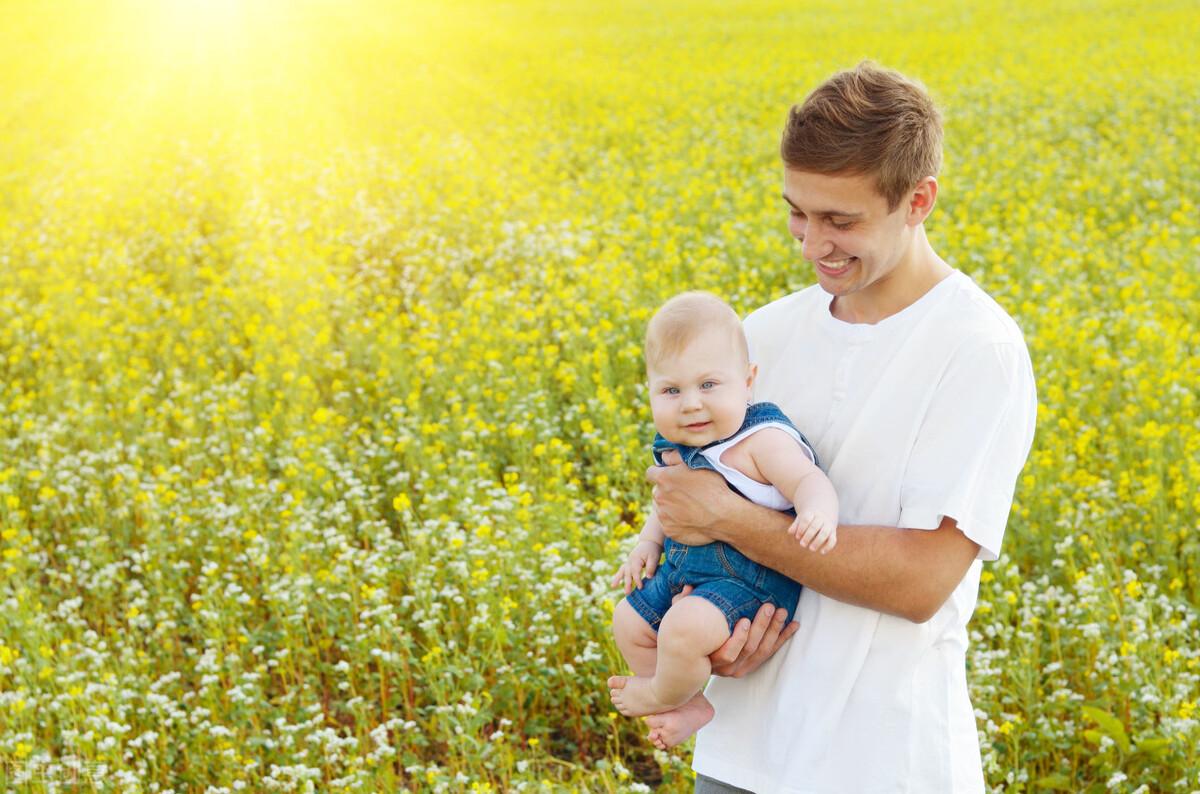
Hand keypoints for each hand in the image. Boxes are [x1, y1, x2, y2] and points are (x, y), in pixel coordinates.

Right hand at [611, 540, 663, 594]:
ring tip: (613, 587)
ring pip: (622, 571)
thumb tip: (648, 577)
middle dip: (627, 583)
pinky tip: (614, 584)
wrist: (650, 542)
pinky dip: (618, 576)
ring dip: (618, 579)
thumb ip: (651, 567)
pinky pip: (622, 570)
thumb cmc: (653, 550)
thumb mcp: (654, 557)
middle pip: (627, 572)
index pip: (635, 571)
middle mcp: (630, 560)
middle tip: (627, 593)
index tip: (640, 588)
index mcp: (636, 558)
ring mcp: (628, 561)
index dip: (637, 580)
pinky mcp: (629, 563)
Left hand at [646, 462, 732, 545]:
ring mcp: (663, 515)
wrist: (724, 516)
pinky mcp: (669, 531)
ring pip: (661, 508)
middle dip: (667, 490)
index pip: (651, 473)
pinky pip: (668, 523)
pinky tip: (689, 519)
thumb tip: (663, 456)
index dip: (660, 473)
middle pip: (657, 491)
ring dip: (670, 506)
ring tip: (689, 507)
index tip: (670, 477)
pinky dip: (675, 521)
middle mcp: (659, 497)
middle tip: (685, 493)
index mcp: (663, 479)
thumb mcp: (697, 464)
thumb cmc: (713, 487)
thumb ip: (675, 457)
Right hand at [672, 587, 797, 676]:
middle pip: (749, 649)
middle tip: (769, 606)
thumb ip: (682, 606)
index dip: (737, 638)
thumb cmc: (685, 638)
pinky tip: (793, 625)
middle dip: (762, 627)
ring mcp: (740, 669)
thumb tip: (688, 588)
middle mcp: (726, 669)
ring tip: (781, 611)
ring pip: (762, 651)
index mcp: (710, 658)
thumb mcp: (679, 622)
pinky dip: (783, 638)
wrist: (688, 663)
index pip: (727, 653)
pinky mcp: (751, 666)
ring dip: (774, 630)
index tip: (744, 619)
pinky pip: (770, 653)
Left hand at [789, 511, 836, 553]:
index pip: (806, 519)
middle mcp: (821, 518)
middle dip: (808, 536)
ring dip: (818, 541)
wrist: (823, 513)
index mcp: (812, 513)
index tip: (797, 537)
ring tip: (811, 549)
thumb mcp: (800, 519)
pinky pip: (833, 540)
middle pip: (815, 526)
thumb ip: (795, 525)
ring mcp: (828, 525)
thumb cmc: (808, 519)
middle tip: (802, 545)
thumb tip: (790, 532)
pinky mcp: (833, 533)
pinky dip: (828, 546)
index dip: (801, 528)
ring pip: (825, 532)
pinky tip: (821, 552)